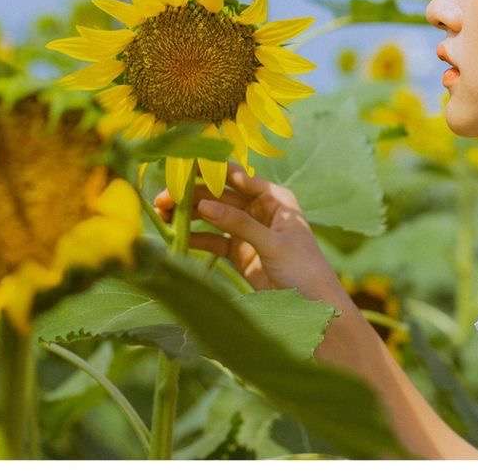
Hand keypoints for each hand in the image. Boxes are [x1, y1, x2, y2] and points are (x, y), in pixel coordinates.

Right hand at [153, 163, 345, 304]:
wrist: (314, 307)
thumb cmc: (304, 268)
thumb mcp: (272, 243)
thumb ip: (239, 224)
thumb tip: (203, 205)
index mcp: (275, 198)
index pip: (240, 178)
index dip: (212, 172)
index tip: (184, 170)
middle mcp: (260, 211)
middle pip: (222, 197)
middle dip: (194, 196)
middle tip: (164, 197)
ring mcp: (248, 232)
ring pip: (214, 218)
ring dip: (191, 216)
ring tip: (163, 214)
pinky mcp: (239, 254)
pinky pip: (214, 241)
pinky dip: (197, 239)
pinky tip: (177, 237)